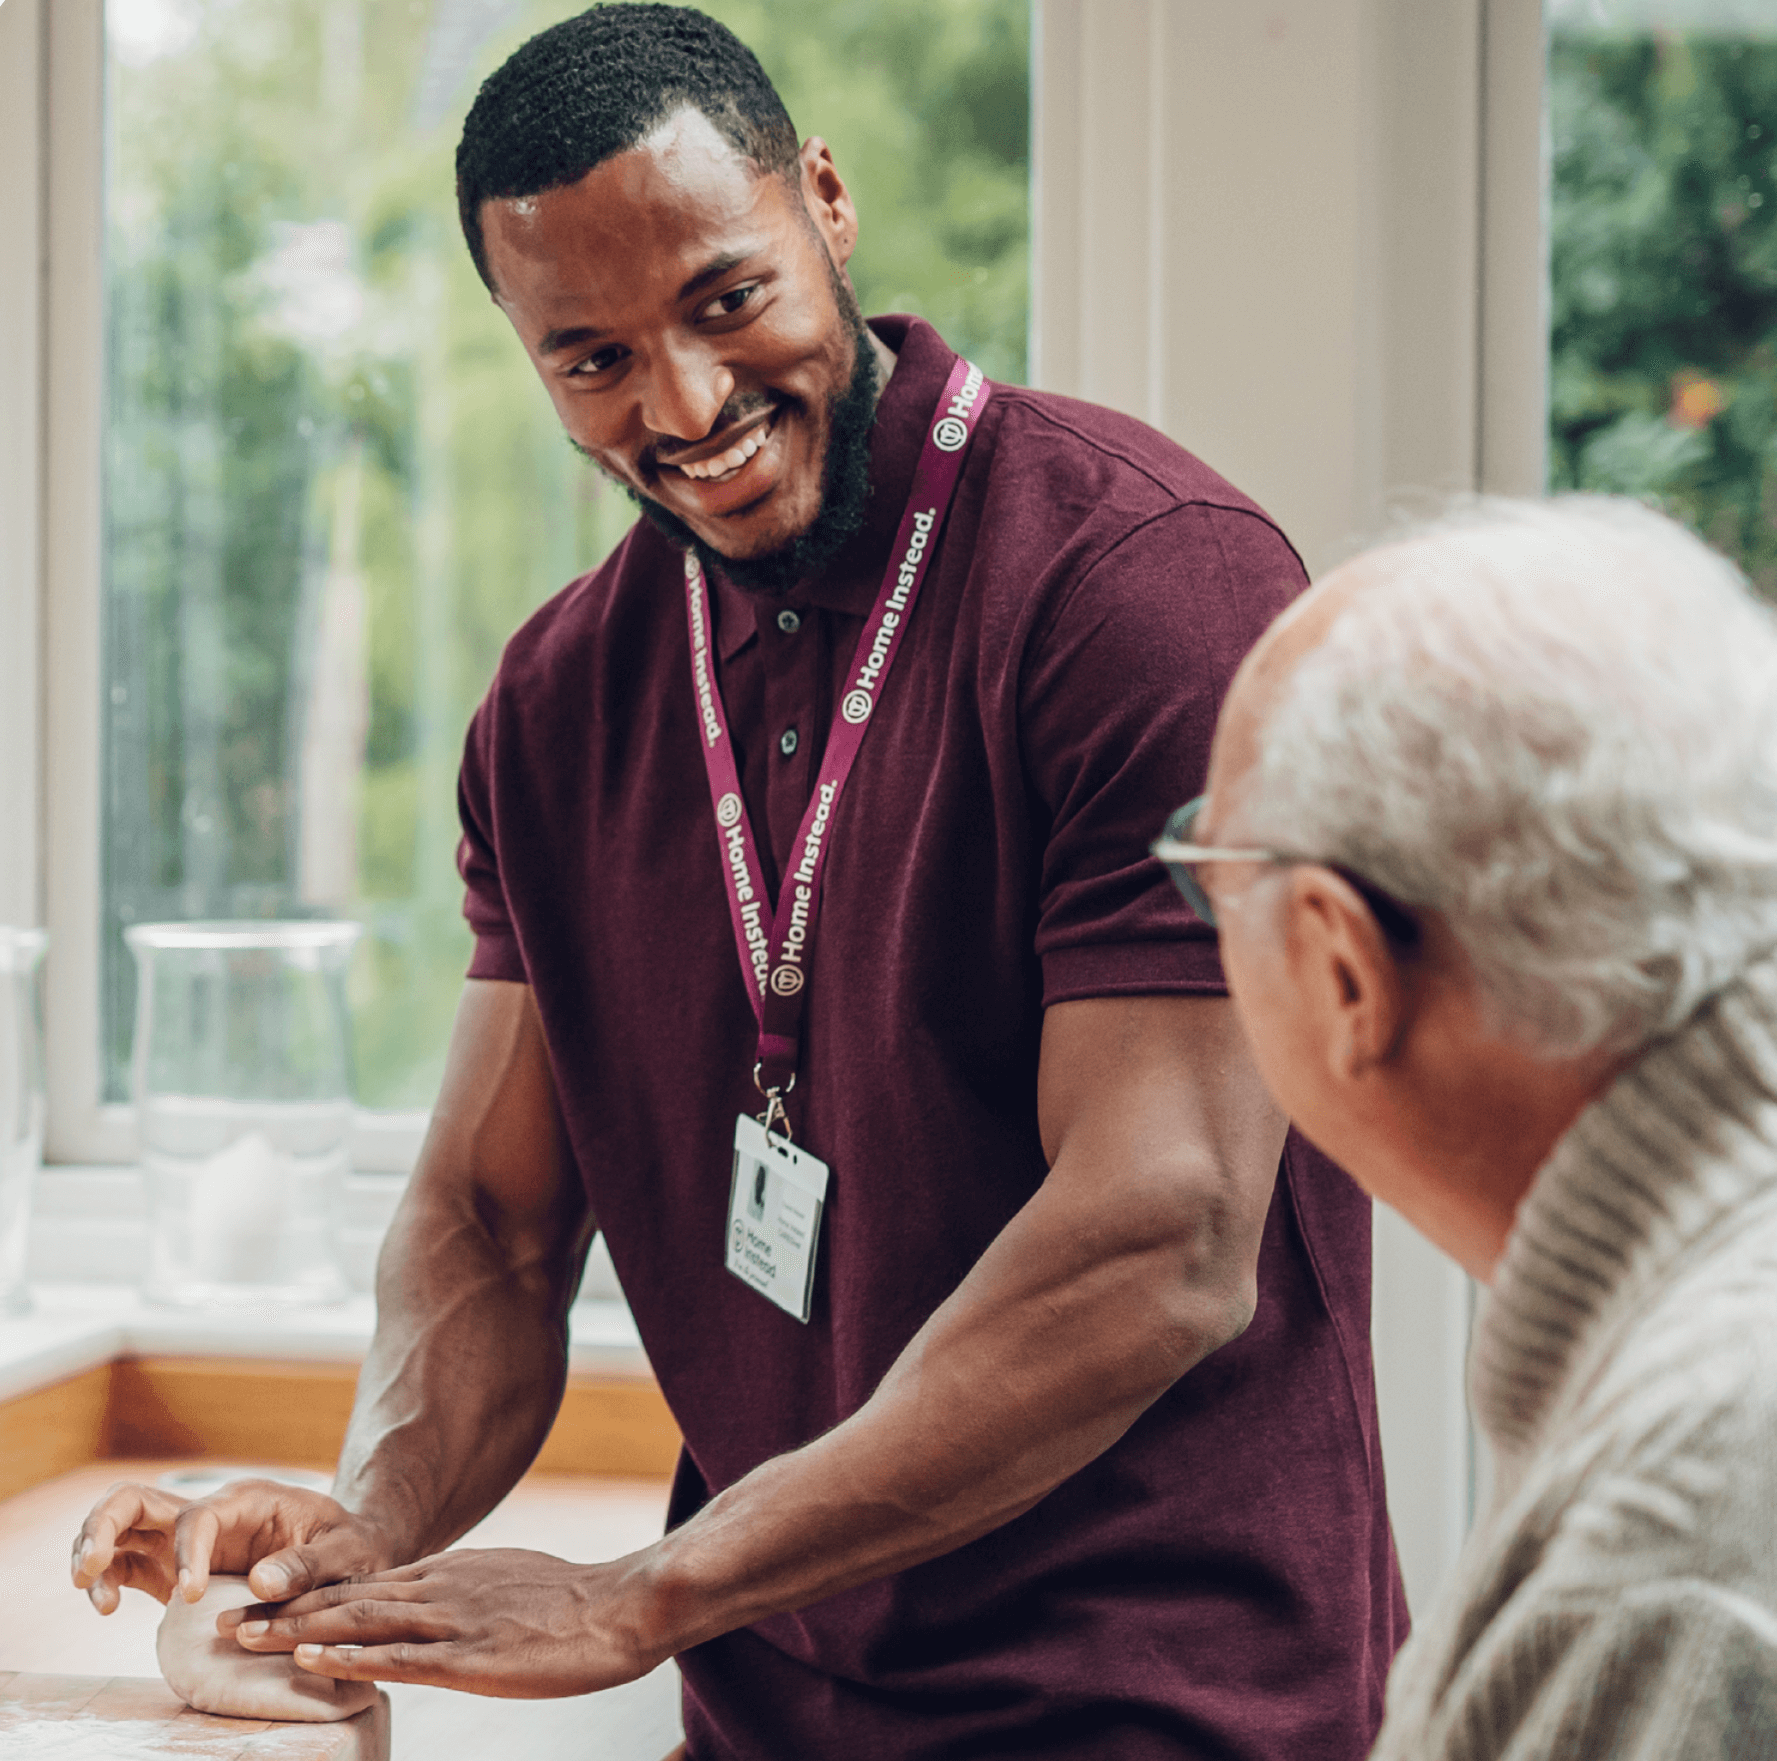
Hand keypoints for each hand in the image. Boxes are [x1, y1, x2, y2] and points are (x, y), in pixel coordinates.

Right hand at [70, 1478, 399, 1613]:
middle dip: (102, 1527)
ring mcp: (183, 1541)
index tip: (190, 1595)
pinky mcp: (171, 1570)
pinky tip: (103, 1605)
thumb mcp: (349, 1551)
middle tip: (91, 1566)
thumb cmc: (351, 1547)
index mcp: (246, 1501)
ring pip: (119, 1527)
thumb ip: (311, 1565)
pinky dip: (105, 1579)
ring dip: (92, 1551)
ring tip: (94, 1595)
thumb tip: (261, 1582)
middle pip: (134, 1499)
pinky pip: (125, 1565)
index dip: (187, 1553)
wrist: (347, 1556)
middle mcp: (207, 1515)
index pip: (197, 1518)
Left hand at [225, 1547, 662, 1698]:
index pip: (362, 1581)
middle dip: (278, 1610)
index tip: (257, 1605)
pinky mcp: (468, 1655)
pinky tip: (309, 1661)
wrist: (619, 1606)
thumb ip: (467, 1593)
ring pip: (358, 1619)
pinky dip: (347, 1655)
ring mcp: (453, 1619)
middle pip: (345, 1595)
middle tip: (221, 1621)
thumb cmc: (573, 1603)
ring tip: (241, 1637)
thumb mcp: (510, 1582)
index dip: (305, 1594)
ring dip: (293, 1629)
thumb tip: (439, 1606)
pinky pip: (397, 1656)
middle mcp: (441, 1587)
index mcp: (450, 1572)